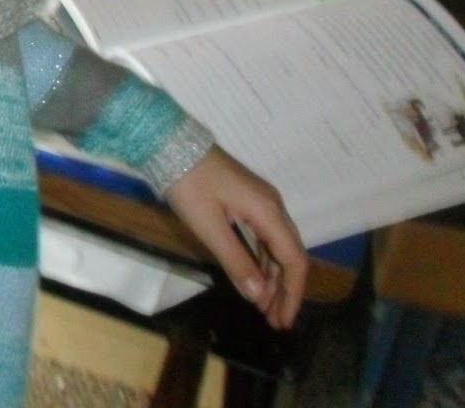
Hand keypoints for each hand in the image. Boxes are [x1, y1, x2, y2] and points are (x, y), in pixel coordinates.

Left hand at [163, 147, 305, 329]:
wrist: (171, 144)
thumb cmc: (189, 185)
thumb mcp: (209, 228)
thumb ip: (236, 262)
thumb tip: (259, 296)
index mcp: (268, 212)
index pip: (294, 259)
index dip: (293, 293)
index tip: (283, 321)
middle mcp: (272, 206)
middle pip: (290, 254)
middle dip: (285, 290)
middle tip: (274, 321)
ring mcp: (261, 202)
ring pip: (277, 246)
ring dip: (274, 277)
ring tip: (264, 307)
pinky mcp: (247, 200)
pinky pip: (264, 236)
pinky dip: (263, 261)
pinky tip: (255, 278)